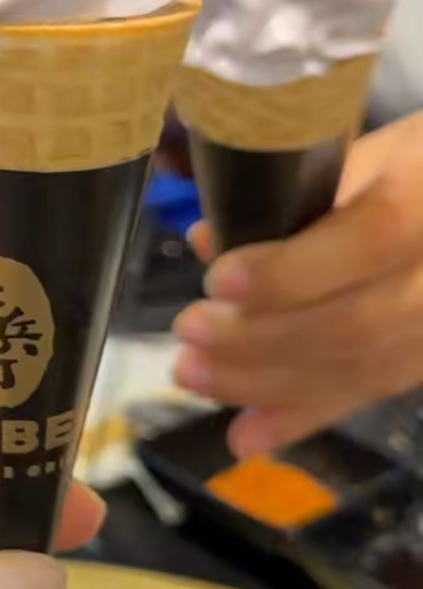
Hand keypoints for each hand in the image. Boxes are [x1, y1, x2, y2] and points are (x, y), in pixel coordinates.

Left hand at [173, 115, 422, 455]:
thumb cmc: (409, 165)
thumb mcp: (361, 153)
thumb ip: (290, 196)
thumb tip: (208, 240)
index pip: (370, 239)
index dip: (291, 271)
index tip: (218, 280)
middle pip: (356, 323)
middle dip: (258, 337)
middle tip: (188, 330)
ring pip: (358, 370)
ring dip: (263, 383)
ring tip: (192, 373)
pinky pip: (366, 395)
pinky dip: (299, 417)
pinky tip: (243, 435)